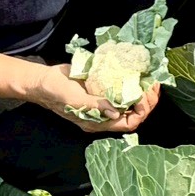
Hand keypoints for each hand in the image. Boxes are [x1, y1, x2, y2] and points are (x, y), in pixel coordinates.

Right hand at [29, 62, 158, 133]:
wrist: (43, 80)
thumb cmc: (55, 92)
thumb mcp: (74, 99)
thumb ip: (94, 106)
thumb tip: (116, 112)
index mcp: (97, 122)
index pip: (128, 123)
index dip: (141, 112)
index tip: (146, 96)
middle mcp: (103, 114)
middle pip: (133, 113)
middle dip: (146, 101)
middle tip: (151, 84)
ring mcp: (103, 101)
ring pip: (129, 101)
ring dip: (141, 91)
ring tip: (148, 78)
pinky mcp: (102, 89)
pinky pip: (121, 89)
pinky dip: (131, 82)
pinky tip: (137, 72)